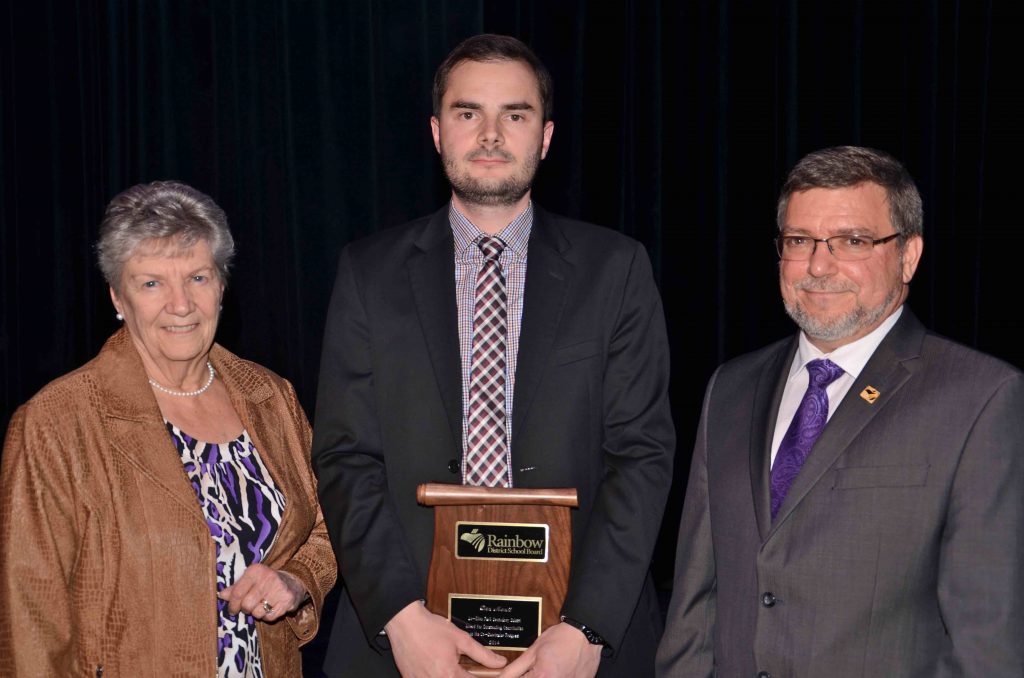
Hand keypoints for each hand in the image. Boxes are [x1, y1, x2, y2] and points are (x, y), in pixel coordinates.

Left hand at [218, 563, 306, 621]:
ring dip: (257, 613)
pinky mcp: (287, 600)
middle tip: (249, 607)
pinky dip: (267, 616)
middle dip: (246, 609)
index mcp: (256, 571)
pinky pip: (270, 617)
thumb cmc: (265, 582)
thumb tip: (220, 595)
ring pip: (258, 613)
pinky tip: (270, 608)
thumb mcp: (250, 580)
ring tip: (261, 606)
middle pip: (247, 605)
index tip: (232, 610)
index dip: (232, 605)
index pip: (237, 592)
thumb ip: (235, 588)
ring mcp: (279, 589)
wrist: (292, 582)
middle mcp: (268, 578)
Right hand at [385, 600, 506, 676]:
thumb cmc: (430, 628)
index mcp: (449, 674)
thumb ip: (482, 653)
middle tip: (459, 666)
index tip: (482, 674)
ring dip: (448, 675)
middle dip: (462, 675)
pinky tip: (434, 667)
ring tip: (443, 664)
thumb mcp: (460, 638)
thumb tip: (500, 662)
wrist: (404, 623)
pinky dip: (433, 675)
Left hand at [497, 622, 600, 677]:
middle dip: (531, 677)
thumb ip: (514, 669)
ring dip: (542, 677)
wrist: (586, 635)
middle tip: (534, 670)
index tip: (517, 675)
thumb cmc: (561, 639)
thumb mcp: (533, 651)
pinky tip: (557, 671)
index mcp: (541, 677)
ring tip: (548, 669)